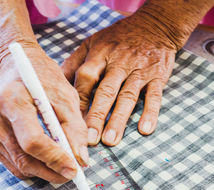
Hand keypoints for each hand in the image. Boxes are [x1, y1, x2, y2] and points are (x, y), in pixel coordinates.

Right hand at [0, 44, 88, 182]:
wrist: (15, 67)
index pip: (32, 140)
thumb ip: (75, 128)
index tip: (74, 169)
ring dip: (42, 172)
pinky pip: (11, 163)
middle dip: (50, 171)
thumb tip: (81, 160)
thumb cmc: (43, 79)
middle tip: (71, 174)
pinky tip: (44, 159)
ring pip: (18, 165)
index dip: (54, 158)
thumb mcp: (65, 96)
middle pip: (23, 158)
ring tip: (61, 166)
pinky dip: (31, 166)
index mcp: (12, 100)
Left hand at [62, 12, 175, 145]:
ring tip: (111, 140)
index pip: (86, 78)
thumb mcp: (93, 42)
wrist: (155, 25)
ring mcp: (139, 71)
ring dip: (119, 120)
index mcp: (100, 55)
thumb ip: (75, 62)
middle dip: (97, 116)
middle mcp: (119, 64)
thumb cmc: (118, 37)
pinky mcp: (157, 76)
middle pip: (106, 92)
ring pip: (127, 97)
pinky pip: (154, 96)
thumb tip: (57, 82)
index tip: (71, 120)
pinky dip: (151, 113)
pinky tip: (145, 129)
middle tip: (89, 139)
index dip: (79, 99)